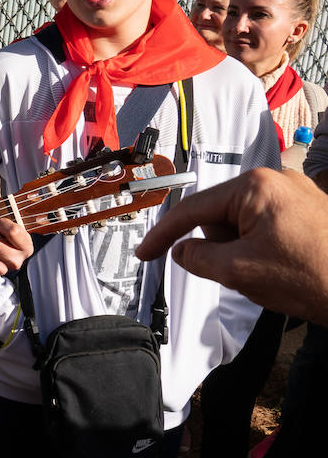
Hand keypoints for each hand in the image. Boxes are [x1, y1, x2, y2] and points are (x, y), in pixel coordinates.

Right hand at [135, 168, 327, 321]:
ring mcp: (295, 193)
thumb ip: (197, 258)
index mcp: (254, 187)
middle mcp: (275, 180)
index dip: (163, 235)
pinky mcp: (308, 209)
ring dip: (243, 250)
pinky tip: (282, 265)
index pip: (192, 209)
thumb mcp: (238, 271)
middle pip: (219, 215)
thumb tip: (183, 251)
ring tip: (271, 269)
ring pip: (242, 223)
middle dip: (220, 245)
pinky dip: (262, 248)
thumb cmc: (314, 276)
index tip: (145, 253)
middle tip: (244, 269)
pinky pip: (265, 226)